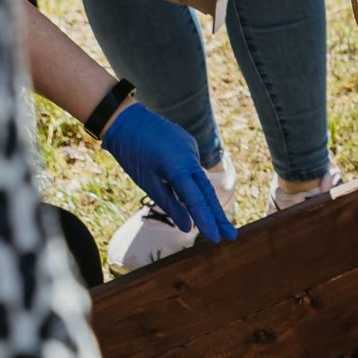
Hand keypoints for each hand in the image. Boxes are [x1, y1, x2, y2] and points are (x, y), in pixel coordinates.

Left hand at [101, 102, 233, 243]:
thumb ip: (170, 204)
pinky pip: (194, 167)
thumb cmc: (132, 152)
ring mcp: (191, 148)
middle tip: (231, 235)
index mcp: (179, 168)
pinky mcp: (188, 143)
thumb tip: (187, 226)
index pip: (197, 200)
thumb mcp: (148, 182)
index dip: (207, 220)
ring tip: (217, 223)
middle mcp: (191, 157)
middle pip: (208, 192)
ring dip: (208, 201)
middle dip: (218, 215)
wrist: (125, 118)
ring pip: (202, 179)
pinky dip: (195, 182)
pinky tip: (193, 192)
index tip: (218, 238)